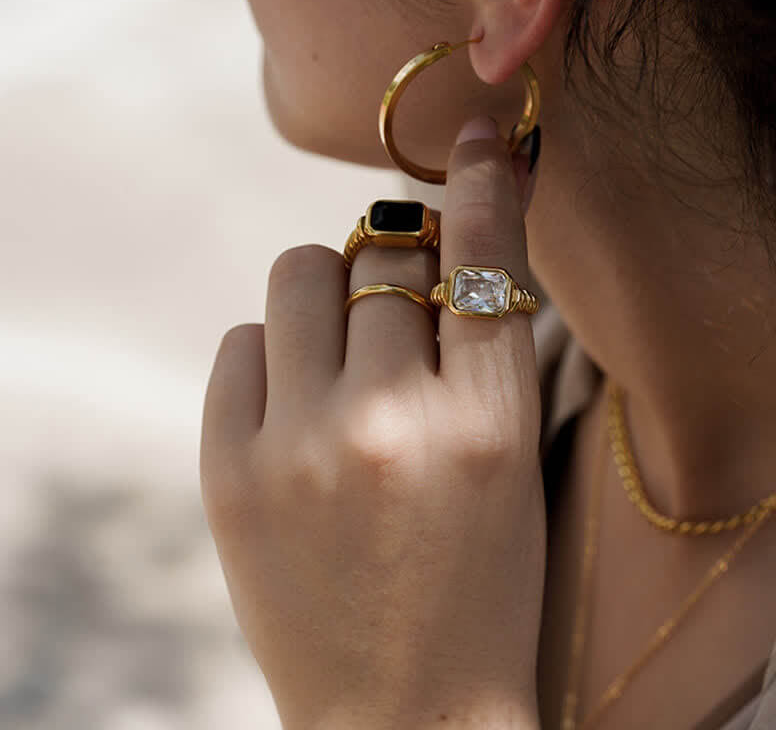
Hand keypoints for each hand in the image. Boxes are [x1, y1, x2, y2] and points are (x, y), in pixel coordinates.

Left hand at [200, 117, 544, 729]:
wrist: (400, 708)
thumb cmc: (479, 588)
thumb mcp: (510, 464)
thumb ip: (480, 355)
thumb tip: (438, 250)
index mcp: (489, 426)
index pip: (485, 261)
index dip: (486, 187)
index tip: (483, 141)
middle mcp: (390, 423)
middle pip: (383, 255)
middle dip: (397, 264)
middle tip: (401, 304)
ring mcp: (297, 444)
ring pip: (300, 274)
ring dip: (328, 290)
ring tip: (341, 349)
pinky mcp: (227, 468)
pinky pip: (241, 341)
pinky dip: (272, 352)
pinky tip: (295, 400)